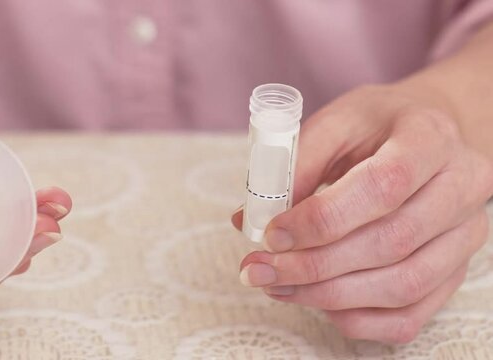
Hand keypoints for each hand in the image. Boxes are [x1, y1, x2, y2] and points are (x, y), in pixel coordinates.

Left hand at [233, 85, 492, 342]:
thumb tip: (250, 217)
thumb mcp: (336, 122)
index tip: (271, 234)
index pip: (382, 186)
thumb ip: (296, 164)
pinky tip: (316, 300)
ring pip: (402, 285)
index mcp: (429, 136)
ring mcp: (466, 233)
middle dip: (315, 265)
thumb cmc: (377, 126)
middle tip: (260, 270)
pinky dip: (357, 319)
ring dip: (328, 295)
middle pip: (392, 242)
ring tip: (278, 285)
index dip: (321, 219)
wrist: (429, 136)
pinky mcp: (455, 269)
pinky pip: (411, 315)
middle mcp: (462, 185)